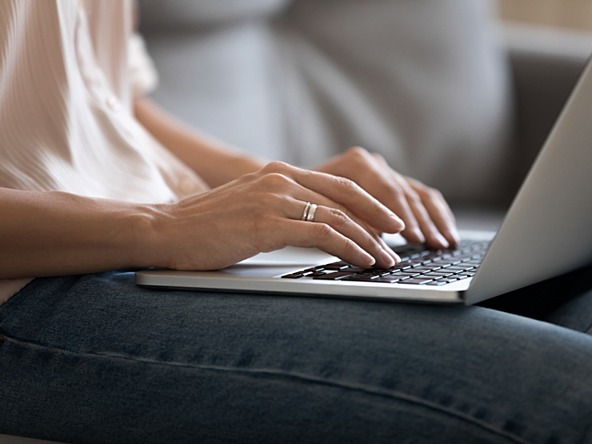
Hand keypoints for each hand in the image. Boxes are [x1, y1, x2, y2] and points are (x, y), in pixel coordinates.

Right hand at [146, 162, 404, 270]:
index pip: (337, 184)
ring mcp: (273, 199)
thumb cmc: (204, 225)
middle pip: (346, 196)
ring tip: (387, 258)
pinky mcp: (267, 223)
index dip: (369, 201)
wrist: (165, 230)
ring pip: (338, 216)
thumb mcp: (248, 206)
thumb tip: (314, 225)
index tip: (388, 219)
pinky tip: (363, 259)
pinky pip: (322, 233)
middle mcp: (279, 179)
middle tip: (400, 236)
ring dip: (369, 239)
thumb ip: (280, 207)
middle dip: (378, 218)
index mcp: (277, 173)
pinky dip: (349, 247)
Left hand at [316, 147, 458, 248]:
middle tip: (432, 244)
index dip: (399, 214)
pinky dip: (436, 215)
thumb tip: (374, 240)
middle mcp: (373, 163)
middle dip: (420, 221)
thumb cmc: (302, 203)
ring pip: (418, 195)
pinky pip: (423, 197)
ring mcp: (386, 172)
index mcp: (355, 163)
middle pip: (404, 192)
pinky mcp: (394, 184)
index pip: (385, 189)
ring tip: (445, 243)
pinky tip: (447, 233)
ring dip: (434, 220)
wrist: (293, 191)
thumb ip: (345, 220)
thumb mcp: (317, 210)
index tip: (410, 236)